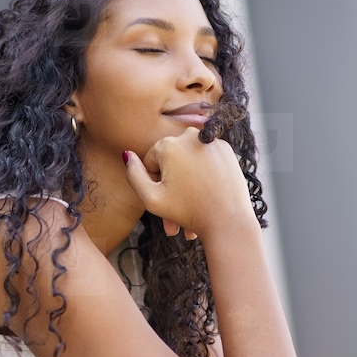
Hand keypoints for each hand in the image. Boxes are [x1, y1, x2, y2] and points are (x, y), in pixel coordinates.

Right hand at [123, 127, 251, 239]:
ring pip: (189, 163)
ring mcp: (211, 141)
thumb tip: (127, 155)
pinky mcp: (226, 150)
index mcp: (168, 144)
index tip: (164, 200)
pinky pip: (205, 161)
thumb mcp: (150, 198)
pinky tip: (204, 198)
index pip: (151, 162)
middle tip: (175, 215)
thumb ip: (133, 175)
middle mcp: (190, 135)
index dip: (154, 184)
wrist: (228, 221)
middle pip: (172, 162)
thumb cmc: (188, 211)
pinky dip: (203, 177)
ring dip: (187, 186)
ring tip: (189, 214)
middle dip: (171, 188)